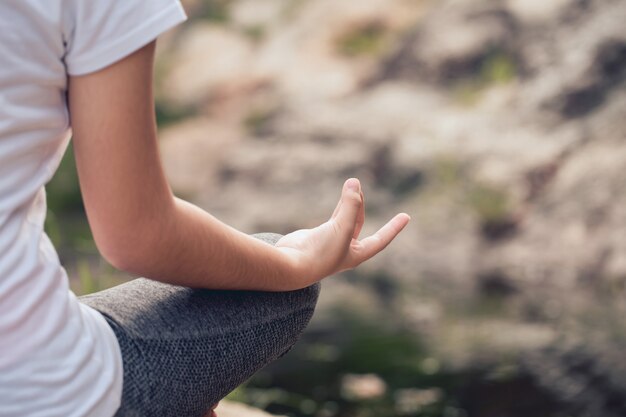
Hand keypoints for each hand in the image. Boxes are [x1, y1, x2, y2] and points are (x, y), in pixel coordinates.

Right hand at [275, 178, 409, 286]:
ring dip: (349, 202)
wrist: (291, 265)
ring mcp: (330, 243)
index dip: (394, 228)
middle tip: (359, 187)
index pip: (381, 239)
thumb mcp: (341, 228)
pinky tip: (342, 196)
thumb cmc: (319, 253)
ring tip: (352, 183)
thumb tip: (355, 182)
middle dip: (360, 205)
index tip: (406, 217)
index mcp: (356, 255)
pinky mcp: (317, 236)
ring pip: (345, 218)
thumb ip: (350, 205)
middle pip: (359, 223)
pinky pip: (332, 218)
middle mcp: (345, 250)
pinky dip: (338, 206)